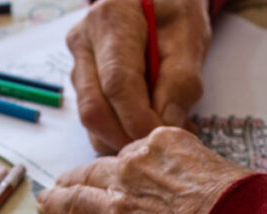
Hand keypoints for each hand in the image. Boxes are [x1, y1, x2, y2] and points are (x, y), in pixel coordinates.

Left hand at [24, 127, 251, 213]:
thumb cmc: (244, 206)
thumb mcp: (218, 165)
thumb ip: (191, 167)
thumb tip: (192, 182)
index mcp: (156, 147)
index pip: (127, 155)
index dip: (118, 168)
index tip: (112, 174)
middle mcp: (129, 172)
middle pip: (91, 174)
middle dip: (75, 179)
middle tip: (63, 184)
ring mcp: (115, 210)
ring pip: (73, 203)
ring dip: (56, 203)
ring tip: (46, 204)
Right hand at [67, 0, 210, 153]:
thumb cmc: (173, 10)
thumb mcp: (189, 35)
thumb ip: (182, 80)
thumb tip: (168, 124)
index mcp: (110, 21)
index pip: (117, 84)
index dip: (138, 120)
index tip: (163, 138)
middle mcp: (83, 43)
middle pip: (94, 109)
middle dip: (126, 138)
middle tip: (159, 147)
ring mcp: (77, 64)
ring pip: (90, 120)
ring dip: (122, 139)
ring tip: (158, 134)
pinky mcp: (81, 82)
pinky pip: (94, 120)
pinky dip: (119, 133)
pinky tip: (144, 127)